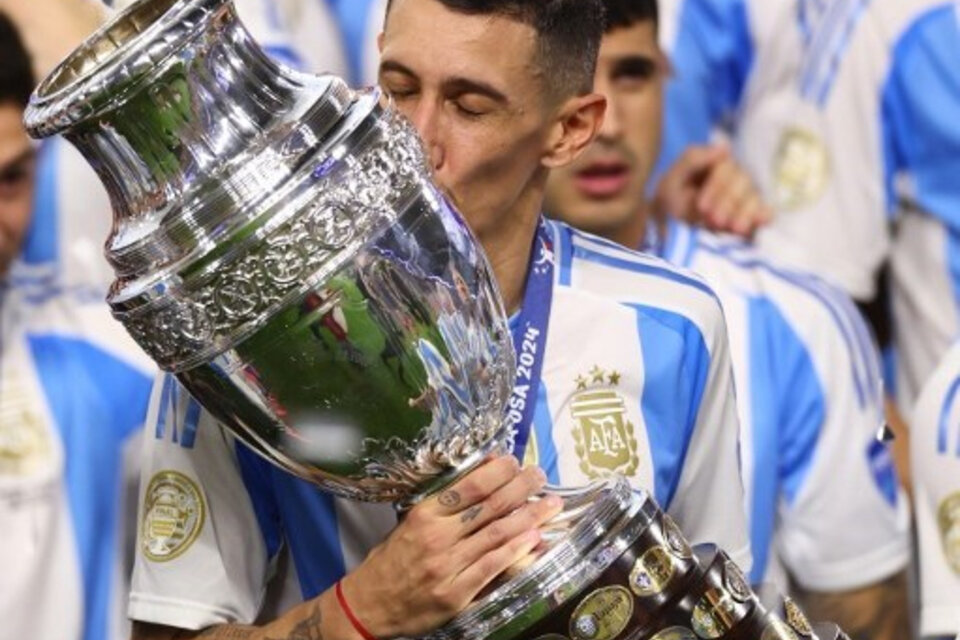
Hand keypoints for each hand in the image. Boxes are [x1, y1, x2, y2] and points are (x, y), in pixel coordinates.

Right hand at [340, 456, 561, 638]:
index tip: (514, 462)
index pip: (468, 487)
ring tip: (550, 504)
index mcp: (424, 515)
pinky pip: (492, 567)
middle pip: (488, 507)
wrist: (368, 605)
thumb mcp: (410, 523)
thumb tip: (480, 479)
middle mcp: (437, 537)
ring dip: (528, 517)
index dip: (496, 472)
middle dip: (520, 488)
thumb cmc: (391, 560)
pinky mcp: (456, 593)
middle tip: (540, 475)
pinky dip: (516, 551)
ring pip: (496, 534)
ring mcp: (448, 566)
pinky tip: (534, 538)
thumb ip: (443, 505)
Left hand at [654, 144, 772, 237]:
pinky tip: (760, 222)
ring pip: (754, 197)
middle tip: (713, 220)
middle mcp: (735, 176)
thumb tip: (724, 148)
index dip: (716, 188)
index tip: (701, 206)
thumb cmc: (672, 196)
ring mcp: (745, 195)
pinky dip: (763, 217)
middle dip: (729, 203)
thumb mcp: (673, 178)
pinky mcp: (751, 214)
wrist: (671, 221)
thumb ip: (693, 159)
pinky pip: (764, 212)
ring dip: (745, 213)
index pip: (726, 170)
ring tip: (733, 229)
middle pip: (742, 184)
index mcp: (717, 162)